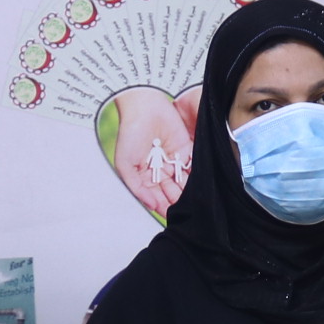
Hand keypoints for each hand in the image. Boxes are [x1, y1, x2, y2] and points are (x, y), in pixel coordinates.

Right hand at [108, 84, 195, 217]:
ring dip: (186, 193)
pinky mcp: (185, 149)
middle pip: (170, 192)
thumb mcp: (125, 164)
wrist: (143, 107)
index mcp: (143, 175)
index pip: (155, 196)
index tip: (170, 216)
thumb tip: (152, 206)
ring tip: (193, 203)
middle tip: (184, 211)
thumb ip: (136, 188)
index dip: (162, 206)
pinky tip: (198, 187)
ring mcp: (172, 160)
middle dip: (176, 201)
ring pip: (182, 182)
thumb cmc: (129, 134)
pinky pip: (191, 167)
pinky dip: (195, 177)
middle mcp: (158, 170)